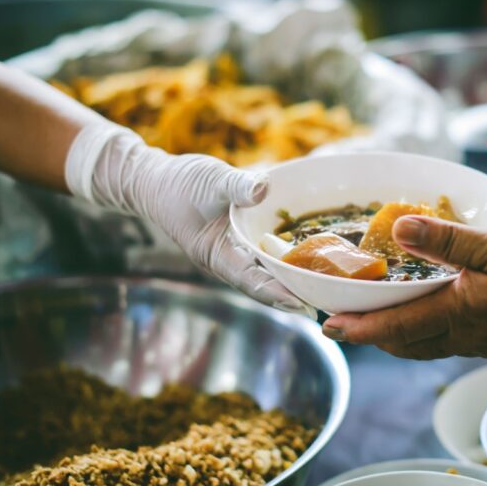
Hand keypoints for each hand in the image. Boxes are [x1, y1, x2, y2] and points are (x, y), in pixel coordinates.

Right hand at [65, 124, 310, 315]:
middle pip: (267, 285)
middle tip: (330, 301)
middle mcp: (229, 261)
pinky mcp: (241, 242)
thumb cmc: (180, 184)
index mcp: (218, 256)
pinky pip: (268, 256)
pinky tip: (313, 258)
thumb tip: (263, 188)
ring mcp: (235, 254)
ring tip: (328, 288)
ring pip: (269, 273)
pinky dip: (288, 259)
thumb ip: (236, 185)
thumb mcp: (210, 179)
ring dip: (295, 279)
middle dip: (296, 293)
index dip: (279, 295)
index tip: (305, 305)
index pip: (253, 282)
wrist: (156, 181)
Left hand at [321, 215, 486, 360]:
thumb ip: (449, 241)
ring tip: (384, 317)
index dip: (360, 328)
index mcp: (460, 314)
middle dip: (374, 335)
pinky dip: (431, 327)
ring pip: (431, 342)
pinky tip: (437, 309)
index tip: (329, 328)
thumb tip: (401, 229)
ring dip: (401, 333)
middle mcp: (468, 335)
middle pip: (408, 342)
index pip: (396, 327)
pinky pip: (455, 338)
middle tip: (348, 322)